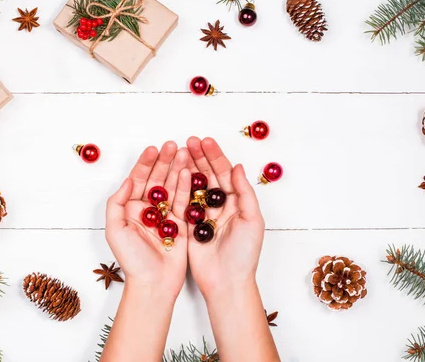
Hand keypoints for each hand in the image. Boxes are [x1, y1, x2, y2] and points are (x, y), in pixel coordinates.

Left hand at [105, 141, 191, 299]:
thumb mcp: (115, 230)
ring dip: (177, 168)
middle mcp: (148, 210)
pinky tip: (188, 171)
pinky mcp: (181, 223)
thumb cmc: (132, 260)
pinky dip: (186, 185)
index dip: (145, 163)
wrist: (153, 283)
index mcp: (130, 209)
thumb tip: (128, 180)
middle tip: (172, 145)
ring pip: (172, 186)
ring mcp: (165, 216)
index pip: (138, 179)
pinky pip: (183, 200)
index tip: (153, 149)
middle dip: (164, 161)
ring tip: (184, 151)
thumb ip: (117, 203)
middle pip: (157, 179)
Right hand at [185, 137, 265, 299]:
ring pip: (195, 185)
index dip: (215, 156)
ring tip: (179, 150)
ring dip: (187, 167)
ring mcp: (204, 214)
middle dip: (199, 157)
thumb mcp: (252, 220)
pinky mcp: (190, 225)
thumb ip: (244, 193)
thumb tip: (238, 166)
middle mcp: (220, 205)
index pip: (225, 173)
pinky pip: (184, 202)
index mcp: (237, 202)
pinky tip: (172, 173)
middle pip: (209, 175)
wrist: (226, 282)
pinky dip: (179, 187)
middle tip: (189, 141)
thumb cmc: (244, 254)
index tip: (205, 142)